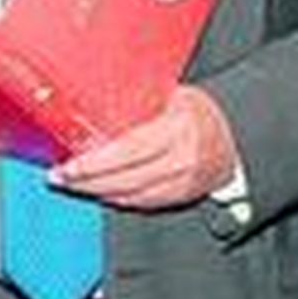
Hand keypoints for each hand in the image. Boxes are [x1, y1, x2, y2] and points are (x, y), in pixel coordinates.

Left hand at [52, 84, 237, 208]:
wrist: (237, 135)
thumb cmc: (202, 111)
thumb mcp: (174, 95)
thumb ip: (140, 101)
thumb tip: (97, 96)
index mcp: (177, 129)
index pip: (127, 151)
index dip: (94, 163)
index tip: (69, 165)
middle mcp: (180, 161)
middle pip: (123, 179)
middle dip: (86, 181)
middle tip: (60, 176)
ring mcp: (182, 183)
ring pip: (130, 196)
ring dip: (97, 192)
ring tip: (73, 184)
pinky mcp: (181, 197)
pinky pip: (142, 203)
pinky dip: (118, 198)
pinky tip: (100, 191)